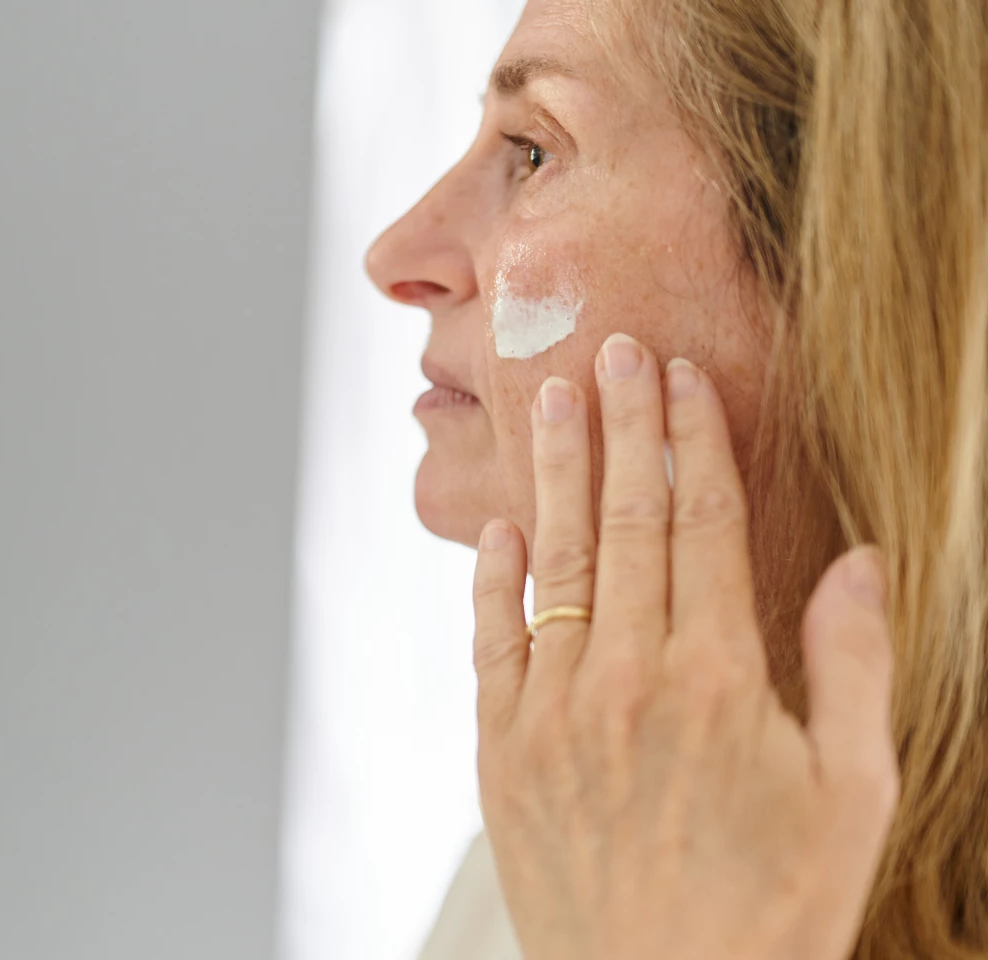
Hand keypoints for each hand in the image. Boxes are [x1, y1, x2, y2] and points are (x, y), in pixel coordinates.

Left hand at [470, 333, 898, 959]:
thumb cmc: (773, 906)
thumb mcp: (851, 792)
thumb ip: (849, 665)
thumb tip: (858, 557)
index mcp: (718, 678)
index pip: (701, 525)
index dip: (690, 440)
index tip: (680, 375)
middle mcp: (626, 679)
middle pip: (624, 522)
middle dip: (621, 427)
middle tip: (608, 348)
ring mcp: (553, 712)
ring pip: (556, 565)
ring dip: (558, 475)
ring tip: (554, 400)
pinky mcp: (501, 751)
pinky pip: (492, 643)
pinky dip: (494, 579)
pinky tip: (501, 526)